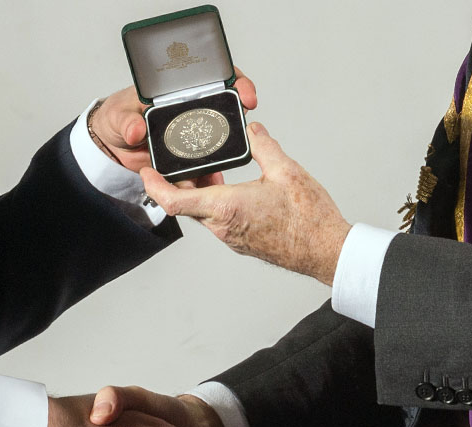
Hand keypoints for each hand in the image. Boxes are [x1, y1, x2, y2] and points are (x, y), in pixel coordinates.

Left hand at [90, 67, 256, 172]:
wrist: (113, 146)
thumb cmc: (117, 119)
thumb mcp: (119, 116)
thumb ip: (127, 121)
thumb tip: (136, 129)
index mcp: (179, 93)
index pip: (216, 79)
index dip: (235, 82)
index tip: (243, 92)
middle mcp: (192, 112)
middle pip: (225, 112)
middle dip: (238, 120)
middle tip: (245, 127)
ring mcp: (193, 136)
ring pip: (218, 145)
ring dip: (225, 156)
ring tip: (221, 167)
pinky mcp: (188, 159)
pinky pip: (204, 169)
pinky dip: (207, 179)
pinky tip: (208, 184)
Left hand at [139, 122, 351, 284]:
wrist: (326, 251)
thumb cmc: (309, 219)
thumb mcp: (286, 171)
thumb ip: (264, 146)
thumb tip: (253, 131)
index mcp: (227, 208)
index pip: (174, 201)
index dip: (154, 186)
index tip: (146, 170)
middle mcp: (223, 227)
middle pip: (186, 205)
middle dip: (178, 182)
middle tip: (179, 161)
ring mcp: (232, 238)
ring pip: (203, 213)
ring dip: (199, 193)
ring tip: (209, 170)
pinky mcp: (242, 242)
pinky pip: (218, 221)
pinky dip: (215, 204)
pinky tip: (230, 189)